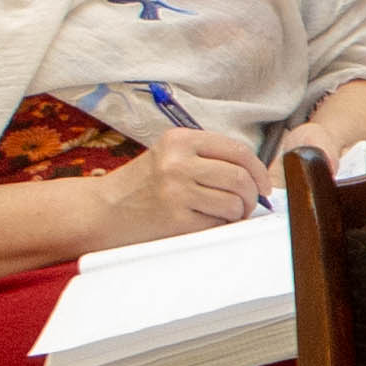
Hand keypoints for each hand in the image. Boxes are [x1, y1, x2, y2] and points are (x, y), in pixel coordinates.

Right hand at [90, 123, 269, 239]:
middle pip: (240, 177)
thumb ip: (207, 158)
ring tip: (225, 215)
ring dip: (239, 213)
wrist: (102, 212)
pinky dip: (221, 226)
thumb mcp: (169, 156)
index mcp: (180, 140)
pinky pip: (218, 223)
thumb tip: (255, 175)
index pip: (237, 150)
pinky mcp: (176, 219)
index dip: (258, 170)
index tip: (263, 185)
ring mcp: (176, 191)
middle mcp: (178, 161)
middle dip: (253, 195)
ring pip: (235, 202)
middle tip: (248, 205)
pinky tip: (206, 223)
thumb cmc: (141, 186)